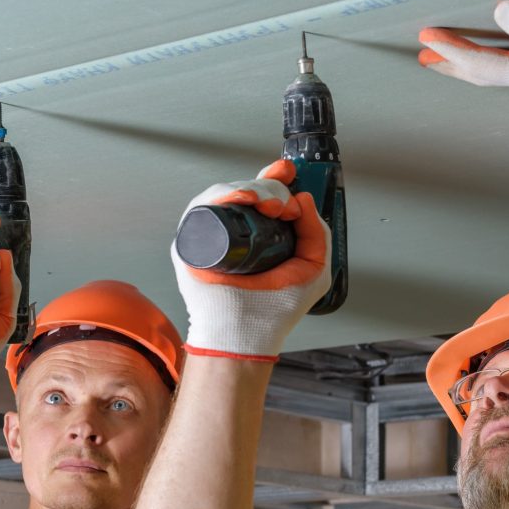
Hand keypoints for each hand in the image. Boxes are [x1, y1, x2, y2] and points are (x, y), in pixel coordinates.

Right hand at [173, 160, 330, 359]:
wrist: (245, 335)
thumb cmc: (272, 311)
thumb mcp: (312, 268)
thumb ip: (317, 235)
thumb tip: (303, 199)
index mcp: (259, 236)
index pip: (264, 196)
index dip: (276, 179)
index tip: (289, 173)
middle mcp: (235, 231)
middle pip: (249, 190)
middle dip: (270, 187)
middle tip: (283, 206)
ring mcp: (212, 234)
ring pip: (227, 191)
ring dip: (252, 190)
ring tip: (269, 206)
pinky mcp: (191, 241)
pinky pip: (203, 205)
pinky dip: (223, 195)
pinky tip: (242, 199)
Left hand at [418, 0, 508, 117]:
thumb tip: (502, 12)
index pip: (477, 64)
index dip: (450, 50)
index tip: (426, 37)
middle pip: (479, 72)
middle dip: (451, 63)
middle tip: (425, 55)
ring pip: (495, 66)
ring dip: (470, 60)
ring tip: (450, 54)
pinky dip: (496, 51)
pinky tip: (500, 43)